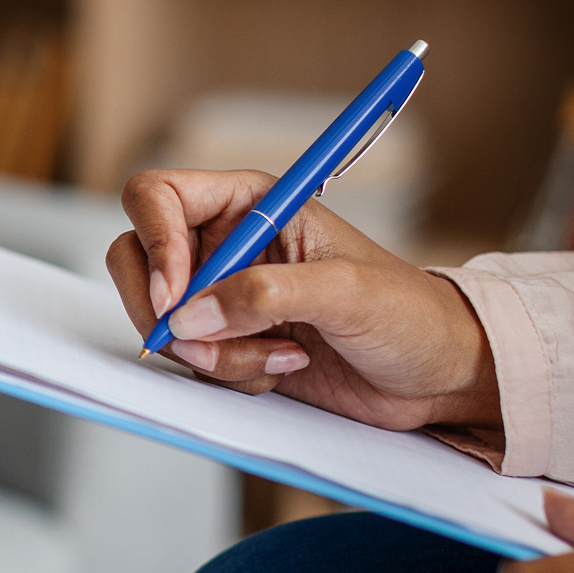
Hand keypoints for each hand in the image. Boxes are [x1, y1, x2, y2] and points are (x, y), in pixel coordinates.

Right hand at [104, 169, 499, 430]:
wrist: (436, 374)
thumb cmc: (409, 313)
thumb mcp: (347, 291)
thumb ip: (266, 293)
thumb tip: (193, 314)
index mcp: (251, 204)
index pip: (159, 197)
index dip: (153, 241)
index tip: (174, 296)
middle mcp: (226, 244)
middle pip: (137, 258)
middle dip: (165, 310)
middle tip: (206, 342)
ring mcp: (223, 296)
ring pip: (163, 320)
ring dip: (212, 351)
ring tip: (282, 353)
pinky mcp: (229, 343)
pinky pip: (191, 360)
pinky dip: (228, 373)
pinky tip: (285, 365)